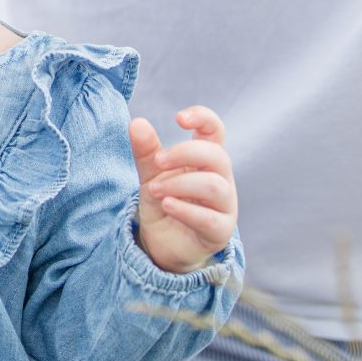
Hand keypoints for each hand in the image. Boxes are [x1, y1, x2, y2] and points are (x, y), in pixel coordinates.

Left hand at [129, 106, 235, 273]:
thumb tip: (136, 123)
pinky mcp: (220, 231)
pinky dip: (185, 209)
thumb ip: (146, 151)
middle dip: (184, 154)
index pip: (215, 130)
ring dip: (179, 184)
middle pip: (217, 155)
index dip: (203, 118)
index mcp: (207, 159)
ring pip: (213, 186)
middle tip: (157, 162)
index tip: (179, 118)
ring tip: (154, 190)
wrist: (163, 243)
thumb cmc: (164, 200)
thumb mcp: (151, 173)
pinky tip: (166, 205)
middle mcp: (222, 179)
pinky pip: (209, 218)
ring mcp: (225, 206)